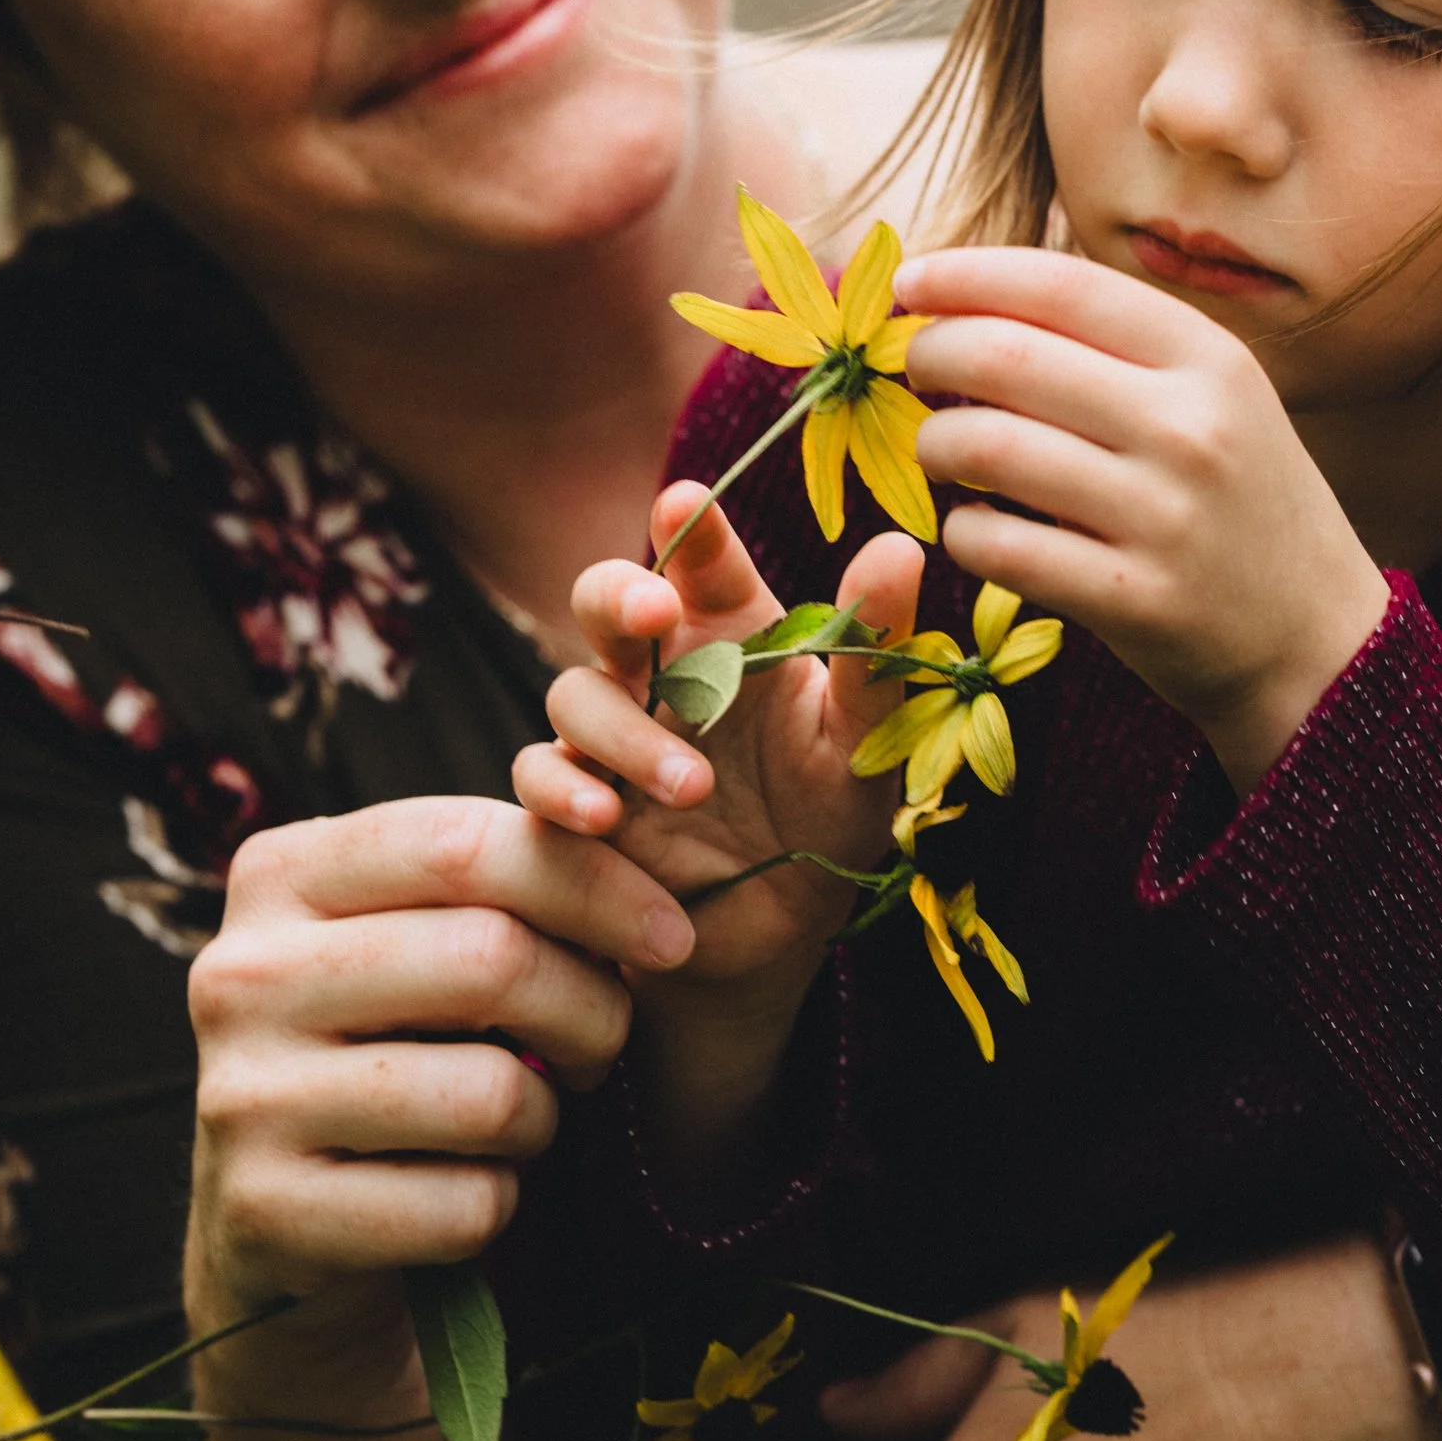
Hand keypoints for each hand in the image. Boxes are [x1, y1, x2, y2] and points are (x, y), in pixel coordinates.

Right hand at [184, 793, 685, 1412]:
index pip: (464, 842)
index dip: (595, 882)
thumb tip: (636, 833)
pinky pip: (465, 1205)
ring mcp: (241, 1097)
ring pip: (489, 1092)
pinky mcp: (268, 1214)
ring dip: (545, 1116)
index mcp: (279, 874)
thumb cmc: (391, 1049)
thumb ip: (500, 882)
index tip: (674, 935)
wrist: (282, 1224)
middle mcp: (238, 974)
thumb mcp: (421, 943)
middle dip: (592, 1008)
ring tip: (520, 1119)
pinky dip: (500, 1204)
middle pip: (491, 958)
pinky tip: (463, 1191)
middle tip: (604, 1045)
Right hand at [515, 487, 920, 1182]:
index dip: (690, 527)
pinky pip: (541, 778)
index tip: (685, 503)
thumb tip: (900, 546)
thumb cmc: (829, 819)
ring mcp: (611, 737)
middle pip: (606, 602)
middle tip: (655, 614)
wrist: (781, 937)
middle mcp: (661, 672)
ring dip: (626, 734)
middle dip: (618, 596)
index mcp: (732, 636)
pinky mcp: (576, 805)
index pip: (702, 561)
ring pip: (574, 693)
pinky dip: (565, 792)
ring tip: (695, 787)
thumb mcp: (864, 744)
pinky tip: (607, 820)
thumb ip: (874, 652)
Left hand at [898, 248, 1389, 793]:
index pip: (1061, 284)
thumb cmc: (1240, 500)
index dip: (967, 275)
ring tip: (939, 451)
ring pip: (988, 447)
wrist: (1315, 638)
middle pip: (1008, 356)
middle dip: (932, 353)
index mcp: (1208, 358)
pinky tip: (973, 527)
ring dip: (935, 443)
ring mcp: (1163, 517)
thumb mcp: (1213, 399)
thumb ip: (1113, 350)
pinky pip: (999, 547)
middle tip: (914, 369)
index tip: (910, 283)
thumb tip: (972, 302)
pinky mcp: (1134, 600)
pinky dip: (963, 531)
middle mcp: (1190, 427)